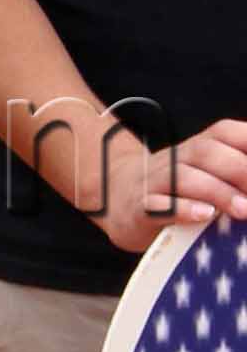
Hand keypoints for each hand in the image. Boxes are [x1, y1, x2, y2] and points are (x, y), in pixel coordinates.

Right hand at [100, 116, 246, 252]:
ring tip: (243, 210)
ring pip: (184, 176)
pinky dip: (179, 208)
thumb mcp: (213, 173)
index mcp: (203, 145)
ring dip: (217, 192)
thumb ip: (240, 171)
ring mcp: (155, 180)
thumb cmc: (182, 189)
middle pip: (209, 153)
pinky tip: (202, 216)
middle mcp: (180, 157)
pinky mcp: (137, 207)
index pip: (231, 134)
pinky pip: (156, 204)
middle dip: (241, 171)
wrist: (118, 194)